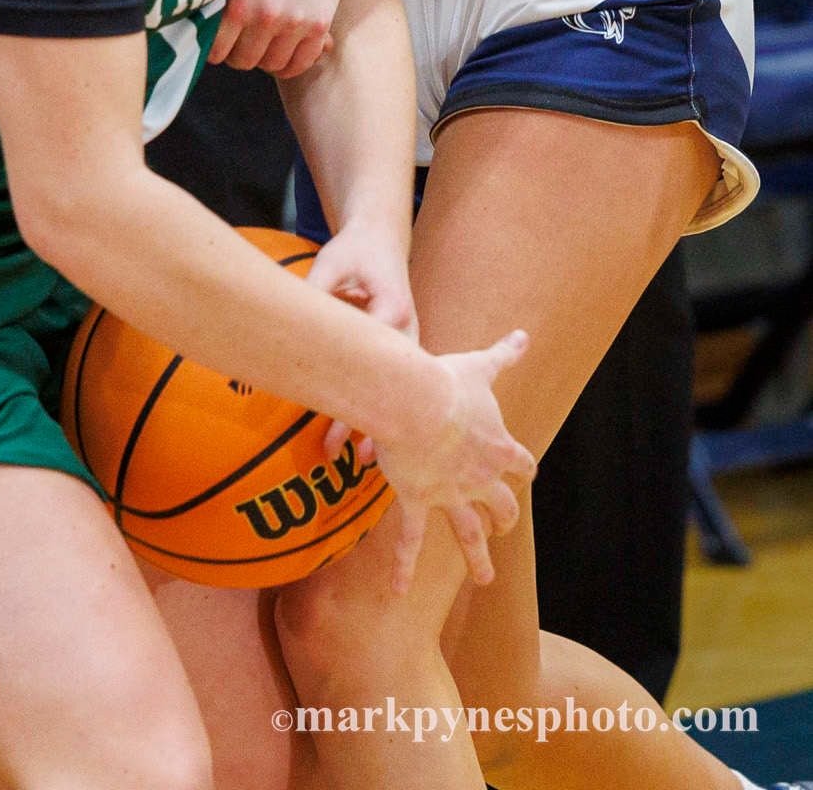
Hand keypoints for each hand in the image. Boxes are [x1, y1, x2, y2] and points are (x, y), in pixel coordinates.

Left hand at [208, 0, 347, 75]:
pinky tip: (287, 48)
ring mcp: (294, 24)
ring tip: (266, 38)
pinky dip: (293, 62)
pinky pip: (301, 64)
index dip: (217, 48)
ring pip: (272, 66)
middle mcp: (264, 18)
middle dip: (241, 52)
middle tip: (243, 36)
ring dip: (267, 56)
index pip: (216, 52)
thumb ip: (220, 0)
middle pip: (243, 61)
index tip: (221, 39)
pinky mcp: (319, 26)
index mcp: (236, 4)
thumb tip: (199, 33)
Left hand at [308, 223, 416, 472]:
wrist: (381, 239)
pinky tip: (374, 440)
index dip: (351, 393)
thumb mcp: (329, 264)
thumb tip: (285, 325)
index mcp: (392, 309)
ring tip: (364, 459)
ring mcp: (410, 342)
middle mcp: (407, 330)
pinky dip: (385, 409)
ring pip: (398, 392)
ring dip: (380, 422)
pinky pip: (396, 385)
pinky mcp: (403, 348)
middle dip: (366, 419)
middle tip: (337, 451)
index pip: (372, 359)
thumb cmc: (354, 251)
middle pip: (389, 385)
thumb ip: (314, 293)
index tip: (333, 418)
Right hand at [370, 330, 535, 593]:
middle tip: (503, 528)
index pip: (521, 463)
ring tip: (485, 580)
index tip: (526, 474)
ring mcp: (450, 494)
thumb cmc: (447, 381)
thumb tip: (524, 333)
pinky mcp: (418, 501)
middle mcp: (480, 478)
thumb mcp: (479, 366)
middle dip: (505, 519)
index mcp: (498, 447)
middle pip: (503, 507)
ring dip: (478, 558)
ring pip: (470, 534)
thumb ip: (503, 355)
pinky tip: (399, 592)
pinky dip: (404, 567)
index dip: (524, 469)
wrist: (417, 403)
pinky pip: (411, 540)